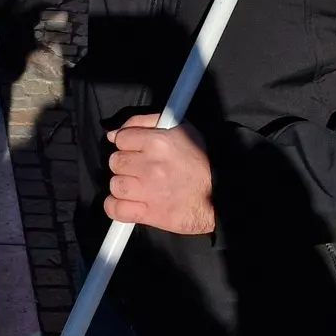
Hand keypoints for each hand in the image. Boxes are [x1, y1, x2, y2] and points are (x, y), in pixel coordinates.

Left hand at [104, 115, 214, 234]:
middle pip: (115, 162)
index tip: (135, 151)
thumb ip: (146, 121)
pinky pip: (117, 210)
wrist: (222, 194)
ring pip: (116, 185)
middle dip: (125, 165)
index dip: (127, 144)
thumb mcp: (180, 128)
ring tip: (136, 187)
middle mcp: (150, 166)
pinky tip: (125, 203)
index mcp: (157, 141)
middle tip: (138, 169)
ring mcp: (149, 191)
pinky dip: (115, 207)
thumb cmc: (201, 159)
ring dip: (123, 186)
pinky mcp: (151, 214)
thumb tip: (113, 133)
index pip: (121, 139)